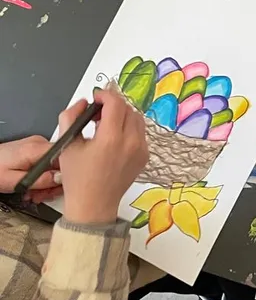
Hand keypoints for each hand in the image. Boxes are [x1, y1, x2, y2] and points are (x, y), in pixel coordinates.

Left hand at [0, 136, 61, 202]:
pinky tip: (35, 184)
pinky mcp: (35, 149)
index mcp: (36, 149)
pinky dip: (45, 175)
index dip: (67, 176)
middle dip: (55, 183)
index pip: (67, 159)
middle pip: (63, 164)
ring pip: (57, 165)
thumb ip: (40, 180)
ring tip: (35, 192)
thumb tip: (62, 178)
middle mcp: (40, 143)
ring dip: (49, 182)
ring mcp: (38, 145)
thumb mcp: (15, 182)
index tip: (57, 188)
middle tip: (42, 195)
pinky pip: (49, 163)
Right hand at [59, 89, 148, 224]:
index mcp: (112, 139)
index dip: (105, 95)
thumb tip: (83, 102)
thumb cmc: (78, 177)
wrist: (94, 204)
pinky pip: (141, 134)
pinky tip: (114, 139)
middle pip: (129, 109)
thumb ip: (71, 116)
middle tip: (97, 113)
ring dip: (122, 116)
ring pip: (138, 120)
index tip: (95, 98)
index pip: (116, 104)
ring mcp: (141, 151)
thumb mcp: (67, 144)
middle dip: (113, 105)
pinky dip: (129, 129)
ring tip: (105, 126)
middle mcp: (132, 143)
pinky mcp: (145, 157)